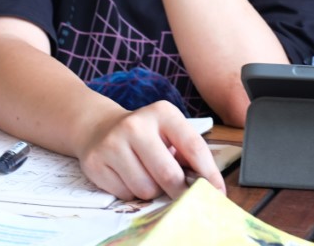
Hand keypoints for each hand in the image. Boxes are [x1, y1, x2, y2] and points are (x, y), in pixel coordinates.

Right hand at [77, 101, 224, 200]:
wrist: (100, 128)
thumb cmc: (145, 135)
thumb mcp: (168, 132)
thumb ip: (187, 153)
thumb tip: (207, 186)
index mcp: (163, 113)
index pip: (193, 146)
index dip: (209, 174)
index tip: (218, 193)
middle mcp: (136, 125)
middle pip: (168, 174)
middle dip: (181, 192)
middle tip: (186, 200)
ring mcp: (113, 144)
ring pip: (146, 189)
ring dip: (153, 191)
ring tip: (148, 176)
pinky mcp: (95, 164)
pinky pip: (125, 194)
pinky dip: (132, 193)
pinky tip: (128, 177)